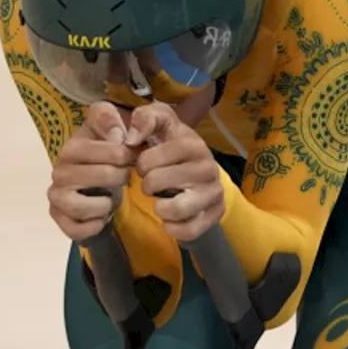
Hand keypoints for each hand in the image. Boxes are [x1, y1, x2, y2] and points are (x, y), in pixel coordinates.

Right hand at [48, 102, 133, 240]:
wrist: (109, 181)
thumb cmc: (114, 153)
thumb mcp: (119, 127)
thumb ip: (116, 119)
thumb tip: (119, 136)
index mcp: (73, 147)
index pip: (88, 148)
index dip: (117, 152)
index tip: (130, 155)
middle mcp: (59, 170)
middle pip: (88, 176)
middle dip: (116, 176)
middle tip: (126, 177)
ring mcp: (57, 195)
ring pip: (76, 204)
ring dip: (103, 203)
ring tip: (113, 198)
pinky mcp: (60, 217)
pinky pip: (74, 228)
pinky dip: (93, 225)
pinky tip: (103, 216)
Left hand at [129, 103, 223, 240]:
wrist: (199, 169)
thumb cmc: (172, 144)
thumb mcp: (160, 122)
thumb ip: (144, 118)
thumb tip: (131, 138)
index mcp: (193, 143)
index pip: (150, 159)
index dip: (140, 164)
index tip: (145, 164)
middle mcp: (209, 167)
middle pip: (157, 183)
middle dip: (147, 184)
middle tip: (153, 183)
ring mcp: (214, 192)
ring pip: (175, 209)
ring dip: (160, 207)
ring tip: (162, 200)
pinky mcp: (216, 214)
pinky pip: (187, 230)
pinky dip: (173, 227)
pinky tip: (171, 217)